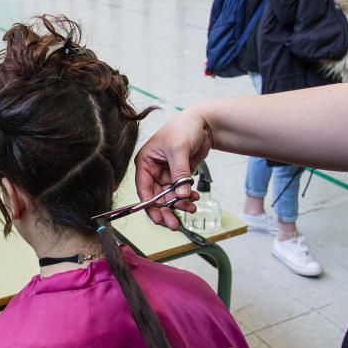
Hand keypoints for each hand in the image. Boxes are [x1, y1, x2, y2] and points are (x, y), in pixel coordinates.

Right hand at [134, 110, 209, 228]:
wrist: (203, 123)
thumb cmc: (184, 128)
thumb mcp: (179, 149)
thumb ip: (179, 173)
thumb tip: (181, 194)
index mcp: (145, 162)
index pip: (143, 188)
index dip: (149, 205)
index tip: (158, 218)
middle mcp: (153, 170)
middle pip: (155, 197)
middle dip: (165, 210)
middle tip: (173, 224)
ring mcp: (166, 174)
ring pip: (169, 197)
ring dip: (179, 205)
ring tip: (191, 209)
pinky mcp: (179, 176)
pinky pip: (180, 192)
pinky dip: (187, 198)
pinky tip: (194, 199)